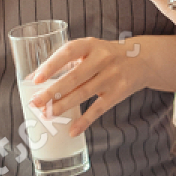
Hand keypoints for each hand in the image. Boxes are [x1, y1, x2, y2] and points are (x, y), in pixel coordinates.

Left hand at [25, 37, 145, 137]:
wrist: (142, 59)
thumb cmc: (106, 55)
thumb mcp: (90, 50)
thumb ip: (66, 62)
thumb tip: (32, 79)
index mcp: (91, 44)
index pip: (68, 52)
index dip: (51, 65)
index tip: (36, 79)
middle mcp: (102, 59)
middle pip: (74, 77)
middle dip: (53, 92)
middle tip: (35, 102)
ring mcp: (112, 76)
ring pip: (84, 93)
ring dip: (63, 106)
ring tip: (47, 114)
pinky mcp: (119, 92)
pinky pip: (99, 109)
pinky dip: (84, 121)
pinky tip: (72, 130)